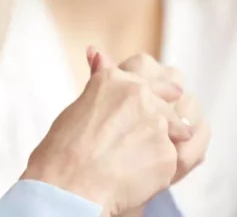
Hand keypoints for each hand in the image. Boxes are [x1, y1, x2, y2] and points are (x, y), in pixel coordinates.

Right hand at [22, 49, 190, 215]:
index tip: (168, 93)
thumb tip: (97, 52)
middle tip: (147, 135)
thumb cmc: (62, 149)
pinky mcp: (168, 152)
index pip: (145, 74)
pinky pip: (171, 156)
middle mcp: (138, 95)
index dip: (156, 87)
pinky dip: (159, 166)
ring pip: (174, 129)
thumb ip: (99, 83)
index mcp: (113, 79)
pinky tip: (136, 175)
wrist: (69, 185)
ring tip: (137, 159)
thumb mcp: (78, 105)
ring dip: (162, 141)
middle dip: (164, 115)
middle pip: (166, 100)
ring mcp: (157, 123)